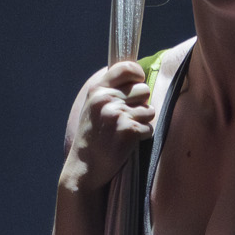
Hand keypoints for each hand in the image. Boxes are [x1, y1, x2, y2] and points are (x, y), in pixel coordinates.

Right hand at [60, 60, 154, 199]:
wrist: (85, 167)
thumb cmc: (92, 137)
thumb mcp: (92, 107)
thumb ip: (109, 91)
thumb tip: (135, 77)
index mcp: (98, 90)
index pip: (127, 67)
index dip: (138, 74)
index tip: (139, 82)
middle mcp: (107, 99)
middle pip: (144, 90)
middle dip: (142, 103)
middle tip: (129, 116)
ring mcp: (117, 114)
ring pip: (149, 110)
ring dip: (143, 121)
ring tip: (126, 130)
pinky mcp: (128, 131)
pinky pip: (149, 128)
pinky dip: (143, 136)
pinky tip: (128, 142)